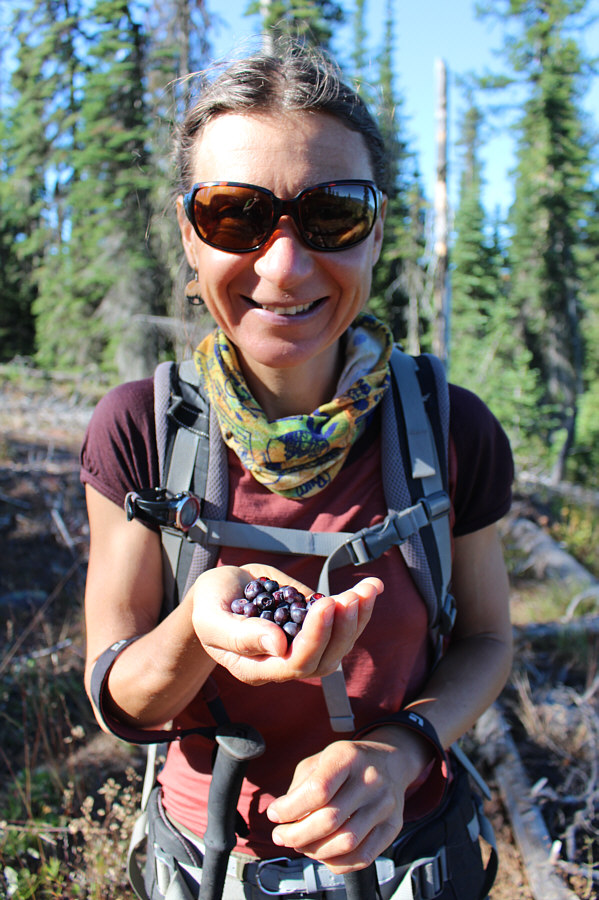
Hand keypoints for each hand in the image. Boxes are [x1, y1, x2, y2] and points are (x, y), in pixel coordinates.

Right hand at [190, 565, 382, 684]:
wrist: (220, 591)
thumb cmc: (210, 605)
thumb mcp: (212, 618)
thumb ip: (239, 635)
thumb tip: (278, 644)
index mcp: (258, 668)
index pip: (297, 664)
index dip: (316, 638)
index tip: (324, 604)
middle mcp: (285, 662)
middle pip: (325, 659)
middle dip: (343, 628)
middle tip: (351, 597)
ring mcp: (303, 644)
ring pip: (340, 644)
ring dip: (358, 617)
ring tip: (367, 589)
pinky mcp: (314, 625)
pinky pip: (342, 623)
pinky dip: (360, 605)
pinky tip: (373, 586)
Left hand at [266, 728, 428, 873]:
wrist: (389, 762)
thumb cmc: (348, 763)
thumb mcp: (320, 760)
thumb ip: (300, 786)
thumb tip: (284, 818)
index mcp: (348, 757)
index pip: (318, 790)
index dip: (290, 808)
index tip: (274, 814)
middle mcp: (370, 780)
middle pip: (330, 820)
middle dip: (297, 835)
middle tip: (281, 836)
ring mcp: (385, 805)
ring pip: (346, 843)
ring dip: (315, 851)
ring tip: (301, 845)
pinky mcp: (393, 827)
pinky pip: (363, 857)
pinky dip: (337, 863)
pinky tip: (323, 854)